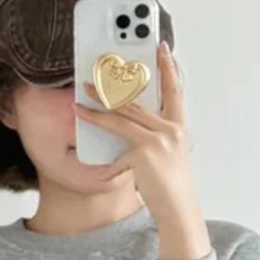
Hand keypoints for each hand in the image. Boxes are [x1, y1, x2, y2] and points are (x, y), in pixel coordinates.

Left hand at [73, 45, 206, 258]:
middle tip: (96, 75)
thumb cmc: (173, 187)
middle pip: (137, 101)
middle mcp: (171, 130)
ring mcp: (159, 140)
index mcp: (178, 128)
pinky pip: (118, 149)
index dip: (169, 69)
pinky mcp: (145, 154)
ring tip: (80, 100)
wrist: (179, 211)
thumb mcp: (168, 156)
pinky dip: (104, 151)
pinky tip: (94, 149)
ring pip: (122, 117)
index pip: (175, 91)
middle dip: (113, 86)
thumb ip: (155, 137)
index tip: (162, 49)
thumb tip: (130, 126)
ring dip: (98, 107)